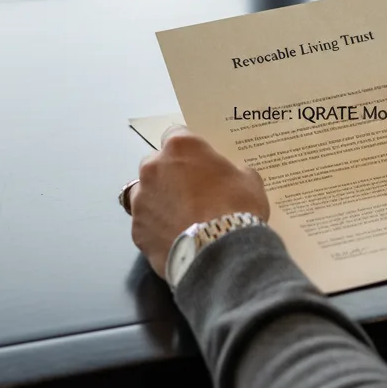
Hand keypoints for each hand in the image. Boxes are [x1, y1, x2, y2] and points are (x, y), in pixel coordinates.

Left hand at [129, 125, 269, 278]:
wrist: (220, 254)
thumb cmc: (237, 208)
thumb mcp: (249, 181)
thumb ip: (234, 172)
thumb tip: (230, 177)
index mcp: (181, 147)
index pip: (177, 134)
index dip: (188, 149)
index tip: (199, 161)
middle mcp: (153, 167)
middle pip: (157, 163)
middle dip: (170, 174)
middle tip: (193, 192)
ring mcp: (141, 199)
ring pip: (145, 193)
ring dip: (159, 200)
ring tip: (180, 218)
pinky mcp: (136, 229)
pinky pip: (146, 224)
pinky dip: (157, 229)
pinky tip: (175, 240)